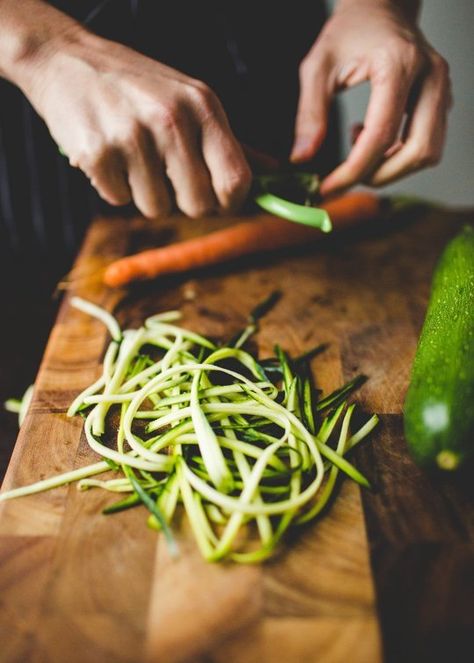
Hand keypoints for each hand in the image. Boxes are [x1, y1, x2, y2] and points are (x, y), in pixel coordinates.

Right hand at [25, 29, 250, 218]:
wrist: (66, 60)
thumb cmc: (137, 86)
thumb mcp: (190, 100)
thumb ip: (229, 142)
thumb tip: (273, 174)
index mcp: (203, 107)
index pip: (236, 179)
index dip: (230, 202)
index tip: (217, 201)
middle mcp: (172, 120)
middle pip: (198, 205)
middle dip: (183, 201)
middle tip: (165, 176)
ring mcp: (133, 136)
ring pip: (157, 208)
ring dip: (145, 194)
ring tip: (132, 158)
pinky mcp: (98, 153)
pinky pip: (119, 200)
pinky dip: (113, 187)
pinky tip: (108, 155)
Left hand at [290, 0, 451, 195]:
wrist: (380, 6)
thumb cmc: (349, 31)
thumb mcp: (317, 66)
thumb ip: (309, 114)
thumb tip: (302, 158)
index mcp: (398, 64)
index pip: (381, 135)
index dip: (354, 170)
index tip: (329, 187)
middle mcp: (430, 77)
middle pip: (418, 151)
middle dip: (380, 174)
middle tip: (348, 174)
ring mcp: (441, 88)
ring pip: (428, 152)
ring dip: (392, 165)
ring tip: (359, 143)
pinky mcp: (441, 99)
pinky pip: (427, 143)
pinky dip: (399, 154)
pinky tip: (373, 137)